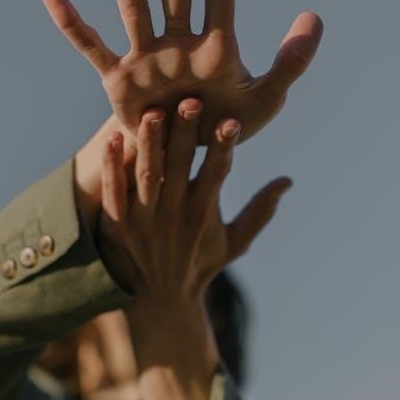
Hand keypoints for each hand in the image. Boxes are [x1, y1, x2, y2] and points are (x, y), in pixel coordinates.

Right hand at [42, 0, 322, 145]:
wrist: (185, 163)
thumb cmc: (225, 129)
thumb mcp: (265, 101)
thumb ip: (290, 63)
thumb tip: (312, 15)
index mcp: (216, 45)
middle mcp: (179, 42)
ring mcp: (147, 58)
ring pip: (134, 6)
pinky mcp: (119, 81)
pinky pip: (91, 47)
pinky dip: (71, 23)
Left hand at [97, 97, 291, 309]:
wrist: (161, 299)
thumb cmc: (200, 264)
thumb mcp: (235, 242)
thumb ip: (260, 211)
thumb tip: (288, 181)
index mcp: (204, 213)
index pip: (216, 173)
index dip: (224, 147)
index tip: (231, 120)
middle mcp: (175, 214)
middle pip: (180, 166)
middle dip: (186, 133)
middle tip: (191, 101)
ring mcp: (144, 219)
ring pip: (147, 175)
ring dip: (151, 143)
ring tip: (153, 112)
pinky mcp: (119, 224)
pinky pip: (115, 191)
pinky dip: (112, 166)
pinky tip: (111, 139)